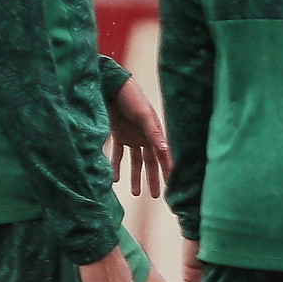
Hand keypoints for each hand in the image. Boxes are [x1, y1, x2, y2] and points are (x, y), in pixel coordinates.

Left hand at [107, 75, 170, 196]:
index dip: (167, 169)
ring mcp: (131, 136)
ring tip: (135, 192)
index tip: (172, 185)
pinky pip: (117, 154)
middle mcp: (144, 137)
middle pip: (150, 162)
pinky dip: (115, 165)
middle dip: (152, 178)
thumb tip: (165, 150)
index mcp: (154, 132)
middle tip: (156, 195)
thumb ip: (154, 133)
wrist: (111, 86)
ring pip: (135, 161)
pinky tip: (113, 178)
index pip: (162, 155)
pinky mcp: (118, 134)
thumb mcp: (144, 115)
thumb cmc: (131, 97)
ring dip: (135, 176)